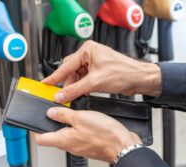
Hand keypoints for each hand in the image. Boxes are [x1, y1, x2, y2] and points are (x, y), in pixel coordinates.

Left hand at [35, 107, 141, 162]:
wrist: (123, 145)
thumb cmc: (104, 134)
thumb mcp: (80, 117)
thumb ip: (63, 115)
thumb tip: (51, 113)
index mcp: (64, 140)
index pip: (41, 139)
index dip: (36, 130)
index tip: (35, 121)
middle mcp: (70, 146)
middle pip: (53, 137)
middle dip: (52, 124)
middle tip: (54, 112)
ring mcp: (80, 147)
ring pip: (66, 136)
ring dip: (66, 125)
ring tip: (71, 113)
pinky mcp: (89, 145)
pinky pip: (78, 136)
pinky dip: (78, 128)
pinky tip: (85, 120)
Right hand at [42, 40, 160, 102]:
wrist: (140, 79)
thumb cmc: (124, 73)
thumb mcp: (95, 82)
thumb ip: (75, 89)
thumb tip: (61, 95)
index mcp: (88, 50)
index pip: (66, 65)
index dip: (55, 76)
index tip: (45, 83)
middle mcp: (90, 54)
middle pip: (71, 71)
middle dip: (68, 83)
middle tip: (61, 94)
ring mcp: (94, 63)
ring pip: (78, 76)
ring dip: (76, 87)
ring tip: (74, 96)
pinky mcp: (98, 71)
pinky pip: (85, 79)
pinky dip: (82, 87)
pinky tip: (83, 93)